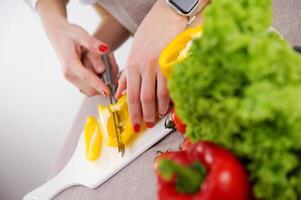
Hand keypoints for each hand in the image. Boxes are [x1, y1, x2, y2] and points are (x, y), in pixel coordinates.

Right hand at [44, 19, 118, 95]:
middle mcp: (69, 74)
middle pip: (90, 90)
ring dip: (100, 84)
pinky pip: (87, 86)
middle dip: (103, 85)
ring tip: (106, 68)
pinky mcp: (73, 78)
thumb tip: (105, 49)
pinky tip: (100, 70)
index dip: (99, 86)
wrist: (57, 33)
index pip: (88, 78)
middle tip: (114, 74)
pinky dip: (95, 82)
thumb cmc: (69, 33)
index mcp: (71, 64)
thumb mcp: (81, 34)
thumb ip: (92, 43)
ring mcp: (70, 78)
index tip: (109, 92)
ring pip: (89, 90)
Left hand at [116, 0, 186, 130]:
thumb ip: (127, 74)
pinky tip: (171, 105)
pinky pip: (171, 86)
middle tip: (148, 125)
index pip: (130, 95)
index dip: (133, 112)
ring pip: (157, 95)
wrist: (168, 15)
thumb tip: (120, 93)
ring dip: (159, 110)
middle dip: (145, 115)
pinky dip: (171, 98)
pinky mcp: (172, 62)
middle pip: (143, 98)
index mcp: (133, 64)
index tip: (134, 124)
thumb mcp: (134, 52)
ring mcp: (158, 64)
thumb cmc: (151, 32)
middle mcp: (144, 66)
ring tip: (159, 117)